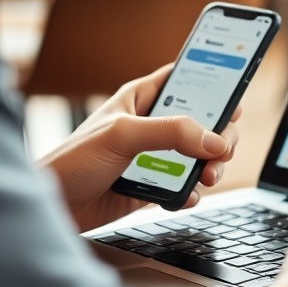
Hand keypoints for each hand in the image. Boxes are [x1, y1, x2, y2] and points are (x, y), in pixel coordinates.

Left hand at [37, 65, 239, 231]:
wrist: (52, 208)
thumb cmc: (71, 161)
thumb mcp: (123, 135)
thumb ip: (170, 133)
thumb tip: (213, 139)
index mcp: (141, 99)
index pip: (185, 78)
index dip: (213, 81)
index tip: (236, 93)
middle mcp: (150, 126)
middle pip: (203, 122)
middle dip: (220, 136)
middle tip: (223, 150)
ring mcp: (153, 157)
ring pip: (198, 156)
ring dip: (210, 167)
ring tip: (207, 177)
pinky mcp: (152, 187)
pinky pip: (184, 186)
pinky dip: (192, 192)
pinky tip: (186, 196)